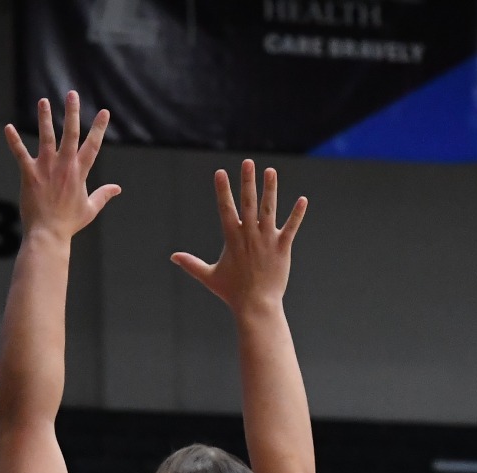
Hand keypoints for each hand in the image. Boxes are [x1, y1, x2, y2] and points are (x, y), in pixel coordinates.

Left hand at [3, 91, 119, 241]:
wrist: (48, 235)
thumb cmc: (68, 223)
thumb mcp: (90, 209)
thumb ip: (103, 195)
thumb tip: (117, 189)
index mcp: (80, 172)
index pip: (92, 145)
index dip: (99, 127)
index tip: (104, 112)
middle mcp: (65, 166)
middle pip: (71, 133)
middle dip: (72, 112)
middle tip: (72, 93)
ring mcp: (47, 169)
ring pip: (46, 137)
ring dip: (45, 118)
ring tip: (43, 101)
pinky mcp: (29, 175)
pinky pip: (20, 154)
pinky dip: (14, 141)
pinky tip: (8, 128)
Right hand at [172, 160, 307, 314]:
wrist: (256, 306)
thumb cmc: (232, 292)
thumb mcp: (209, 276)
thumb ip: (191, 264)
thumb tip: (173, 257)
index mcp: (232, 239)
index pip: (226, 209)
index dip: (223, 190)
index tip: (220, 172)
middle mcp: (250, 235)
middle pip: (248, 203)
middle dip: (247, 181)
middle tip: (247, 162)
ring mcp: (267, 240)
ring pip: (269, 209)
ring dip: (270, 189)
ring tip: (270, 171)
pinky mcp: (282, 248)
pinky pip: (291, 227)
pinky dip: (297, 214)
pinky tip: (303, 200)